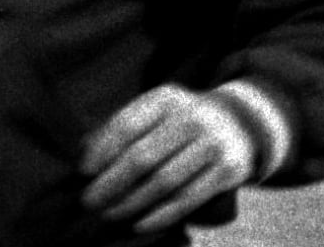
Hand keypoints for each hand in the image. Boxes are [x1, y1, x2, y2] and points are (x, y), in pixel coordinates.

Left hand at [81, 83, 263, 231]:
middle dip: (111, 183)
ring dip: (132, 202)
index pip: (126, 125)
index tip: (84, 172)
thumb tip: (84, 154)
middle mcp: (191, 117)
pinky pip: (189, 198)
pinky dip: (162, 214)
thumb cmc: (180, 121)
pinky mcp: (229, 169)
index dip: (102, 150)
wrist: (239, 123)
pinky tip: (140, 223)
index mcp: (165, 98)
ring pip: (165, 181)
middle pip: (143, 156)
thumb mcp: (156, 111)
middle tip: (89, 201)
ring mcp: (213, 143)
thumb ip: (122, 127)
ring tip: (109, 214)